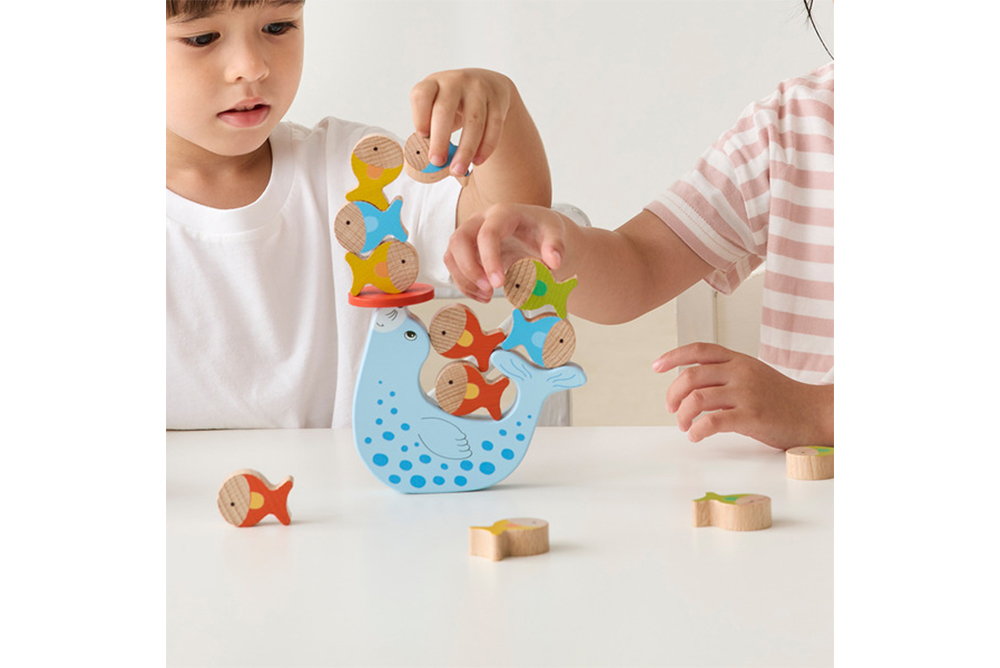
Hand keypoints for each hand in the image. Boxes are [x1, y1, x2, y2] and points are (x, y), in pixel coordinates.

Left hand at [410, 68, 512, 178]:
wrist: (488, 84)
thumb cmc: (454, 104)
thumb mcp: (437, 106)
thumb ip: (432, 129)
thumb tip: (433, 162)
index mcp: (433, 83)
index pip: (422, 95)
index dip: (420, 115)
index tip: (422, 135)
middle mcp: (455, 81)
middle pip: (445, 110)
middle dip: (440, 139)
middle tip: (437, 162)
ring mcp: (478, 89)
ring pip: (474, 121)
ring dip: (466, 150)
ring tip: (458, 169)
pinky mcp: (497, 101)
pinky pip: (494, 126)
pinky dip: (486, 147)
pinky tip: (477, 161)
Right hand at [444, 203, 569, 301]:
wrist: (537, 231)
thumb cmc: (543, 230)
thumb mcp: (555, 233)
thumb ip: (556, 246)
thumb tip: (553, 262)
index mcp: (502, 213)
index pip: (487, 234)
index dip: (490, 260)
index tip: (499, 283)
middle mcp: (480, 220)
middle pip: (459, 240)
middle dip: (469, 269)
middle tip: (489, 290)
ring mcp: (470, 233)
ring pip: (451, 255)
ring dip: (464, 279)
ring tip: (486, 296)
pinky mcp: (466, 249)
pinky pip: (454, 267)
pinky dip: (465, 284)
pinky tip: (482, 296)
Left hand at [653, 342, 833, 448]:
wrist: (813, 412)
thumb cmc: (780, 397)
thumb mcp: (753, 374)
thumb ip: (725, 373)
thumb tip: (690, 384)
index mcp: (738, 359)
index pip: (699, 350)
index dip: (673, 356)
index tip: (656, 366)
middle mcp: (740, 372)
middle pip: (690, 376)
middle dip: (672, 394)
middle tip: (670, 409)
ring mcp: (745, 394)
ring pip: (696, 400)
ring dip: (681, 416)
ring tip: (684, 426)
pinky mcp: (751, 417)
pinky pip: (711, 422)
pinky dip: (696, 431)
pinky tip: (695, 436)